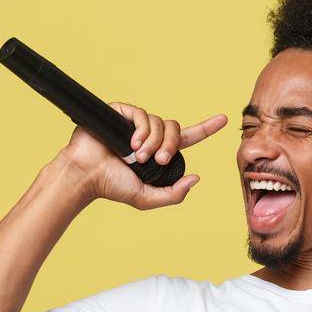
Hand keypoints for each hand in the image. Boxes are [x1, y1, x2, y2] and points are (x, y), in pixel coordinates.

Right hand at [57, 103, 228, 209]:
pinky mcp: (121, 113)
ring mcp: (135, 123)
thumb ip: (173, 194)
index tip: (224, 120)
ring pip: (160, 123)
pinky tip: (131, 144)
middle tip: (158, 161)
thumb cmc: (112, 187)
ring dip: (153, 142)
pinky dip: (142, 130)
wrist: (86, 175)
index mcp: (158, 152)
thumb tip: (196, 178)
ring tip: (137, 156)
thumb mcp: (147, 198)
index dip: (205, 128)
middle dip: (171, 145)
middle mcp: (149, 135)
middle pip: (175, 129)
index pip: (186, 137)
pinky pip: (142, 114)